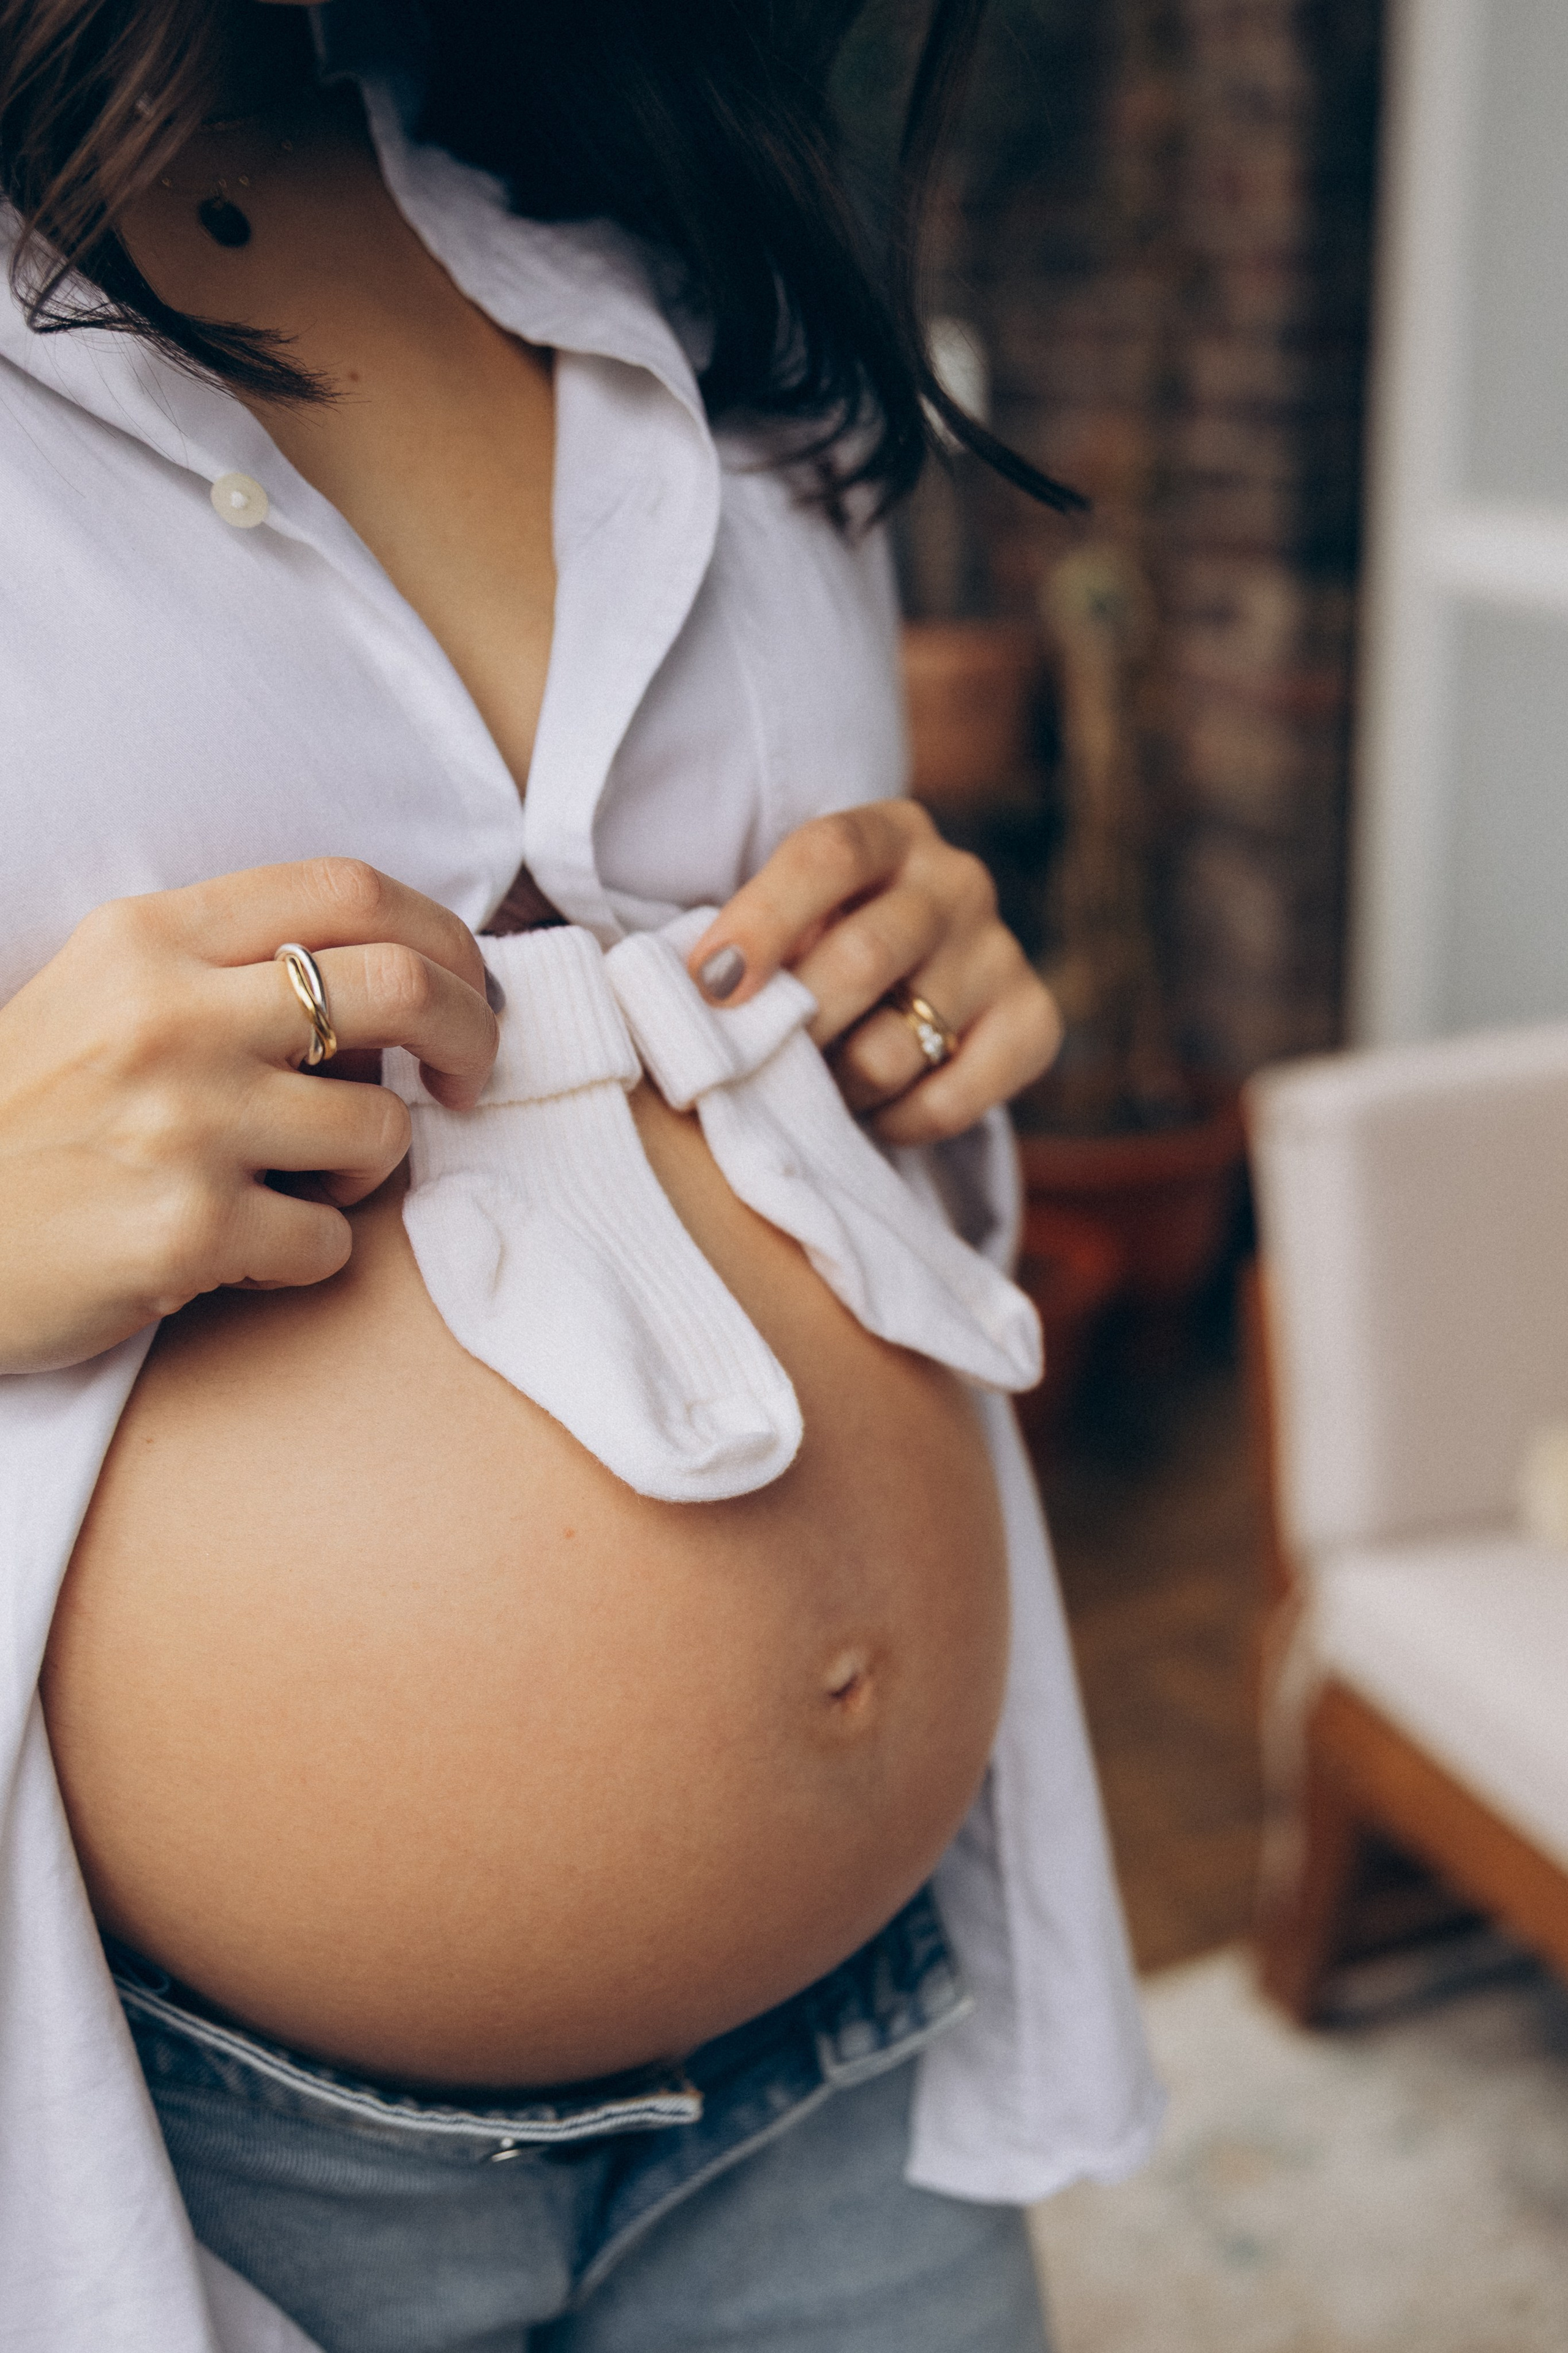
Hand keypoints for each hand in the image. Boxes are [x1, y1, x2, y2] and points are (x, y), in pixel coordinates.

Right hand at [0, 859, 497, 1373]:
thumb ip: (228, 965)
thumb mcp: (105, 993)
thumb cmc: (28, 1117)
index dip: (444, 934)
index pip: (349, 890)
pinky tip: (252, 1245)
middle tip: (469, 1076)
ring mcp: (183, 1123)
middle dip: (471, 1033)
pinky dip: (313, 1251)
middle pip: (403, 989)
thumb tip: (393, 976)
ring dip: (372, 1164)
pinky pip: (330, 1241)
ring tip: (307, 1178)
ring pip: (380, 1127)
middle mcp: (171, 1015)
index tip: (465, 984)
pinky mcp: (188, 1231)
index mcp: (151, 938)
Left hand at [686, 801, 1060, 1144]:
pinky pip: (949, 1102)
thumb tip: (688, 999)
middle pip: (866, 956)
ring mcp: (999, 952)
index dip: (764, 919)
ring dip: (837, 1086)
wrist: (916, 987)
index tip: (710, 983)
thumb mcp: (785, 920)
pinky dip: (894, 1122)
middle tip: (752, 1063)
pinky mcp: (1034, 1023)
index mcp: (888, 831)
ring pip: (896, 1048)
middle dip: (797, 1024)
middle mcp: (956, 881)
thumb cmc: (818, 949)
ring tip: (817, 1085)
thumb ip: (745, 945)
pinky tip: (874, 1109)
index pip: (828, 854)